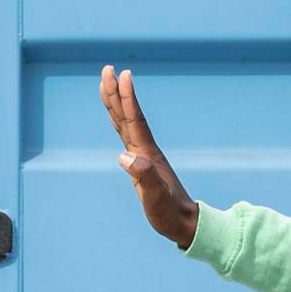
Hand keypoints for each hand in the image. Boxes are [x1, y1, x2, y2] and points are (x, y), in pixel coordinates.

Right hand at [99, 65, 199, 249]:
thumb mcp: (156, 198)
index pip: (134, 120)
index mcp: (147, 154)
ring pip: (125, 122)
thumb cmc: (169, 213)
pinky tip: (114, 115)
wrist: (183, 222)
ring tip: (107, 82)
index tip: (122, 75)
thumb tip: (124, 156)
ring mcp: (143, 155)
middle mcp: (144, 150)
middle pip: (127, 115)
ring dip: (116, 102)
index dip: (127, 98)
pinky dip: (118, 120)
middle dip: (116, 92)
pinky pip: (125, 135)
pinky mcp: (140, 163)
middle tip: (108, 68)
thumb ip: (144, 176)